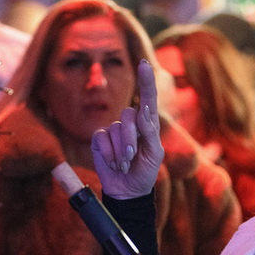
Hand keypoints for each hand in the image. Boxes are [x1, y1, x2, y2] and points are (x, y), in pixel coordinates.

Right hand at [91, 59, 164, 199]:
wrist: (127, 190)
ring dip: (120, 151)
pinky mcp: (100, 140)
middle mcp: (131, 123)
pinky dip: (108, 154)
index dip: (145, 81)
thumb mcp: (154, 154)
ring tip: (124, 164)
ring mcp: (114, 130)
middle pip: (129, 115)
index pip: (147, 99)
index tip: (143, 65)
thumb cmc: (145, 172)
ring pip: (115, 128)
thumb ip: (150, 132)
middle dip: (130, 139)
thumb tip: (142, 110)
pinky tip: (113, 164)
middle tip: (132, 158)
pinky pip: (102, 138)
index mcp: (148, 124)